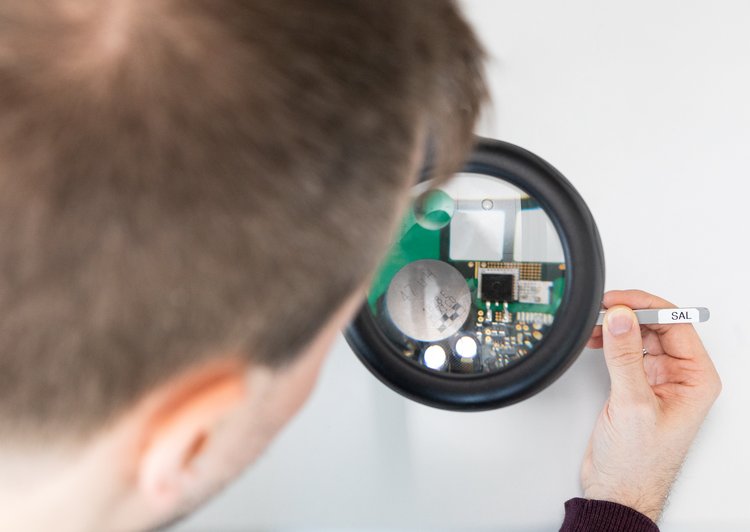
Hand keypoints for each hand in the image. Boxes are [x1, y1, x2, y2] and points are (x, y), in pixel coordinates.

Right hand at [581, 290, 720, 521]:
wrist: (617, 488)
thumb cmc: (638, 461)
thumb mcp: (632, 404)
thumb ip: (625, 357)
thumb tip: (622, 318)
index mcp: (695, 379)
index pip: (676, 326)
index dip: (647, 308)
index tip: (619, 302)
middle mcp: (680, 377)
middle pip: (658, 327)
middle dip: (629, 315)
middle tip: (603, 310)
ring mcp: (657, 380)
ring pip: (640, 337)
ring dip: (618, 327)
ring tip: (596, 326)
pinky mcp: (635, 384)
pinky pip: (625, 351)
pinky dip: (610, 342)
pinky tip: (596, 341)